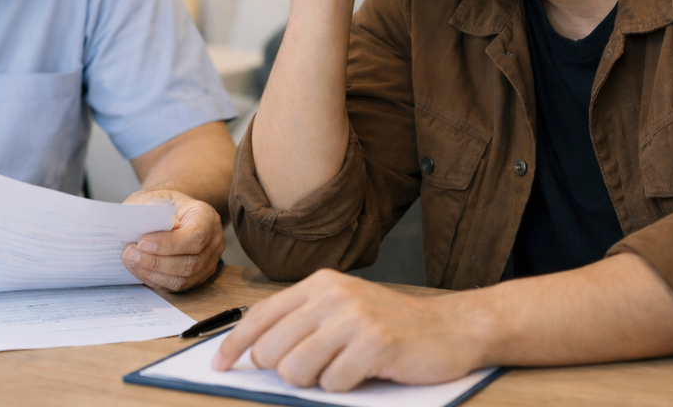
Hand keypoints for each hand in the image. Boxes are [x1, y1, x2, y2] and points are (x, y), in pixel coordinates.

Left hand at [120, 188, 225, 291]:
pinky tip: (138, 268)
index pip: (196, 236)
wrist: (169, 213)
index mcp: (207, 217)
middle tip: (130, 253)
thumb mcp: (156, 198)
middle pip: (190, 262)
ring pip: (182, 278)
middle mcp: (213, 242)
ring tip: (130, 260)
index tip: (143, 242)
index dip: (169, 244)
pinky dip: (154, 279)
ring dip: (152, 272)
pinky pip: (176, 286)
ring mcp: (207, 263)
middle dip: (156, 261)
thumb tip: (147, 231)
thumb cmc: (162, 205)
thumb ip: (153, 211)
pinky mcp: (196, 278)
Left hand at [213, 269, 483, 391]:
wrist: (453, 328)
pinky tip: (365, 372)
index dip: (234, 345)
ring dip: (315, 381)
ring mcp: (354, 318)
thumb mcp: (342, 308)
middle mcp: (332, 296)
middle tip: (316, 368)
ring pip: (296, 370)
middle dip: (285, 371)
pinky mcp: (375, 344)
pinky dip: (345, 387)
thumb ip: (302, 322)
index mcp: (319, 285)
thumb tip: (252, 351)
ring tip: (342, 369)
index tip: (219, 365)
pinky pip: (333, 383)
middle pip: (271, 350)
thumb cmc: (392, 324)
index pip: (260, 316)